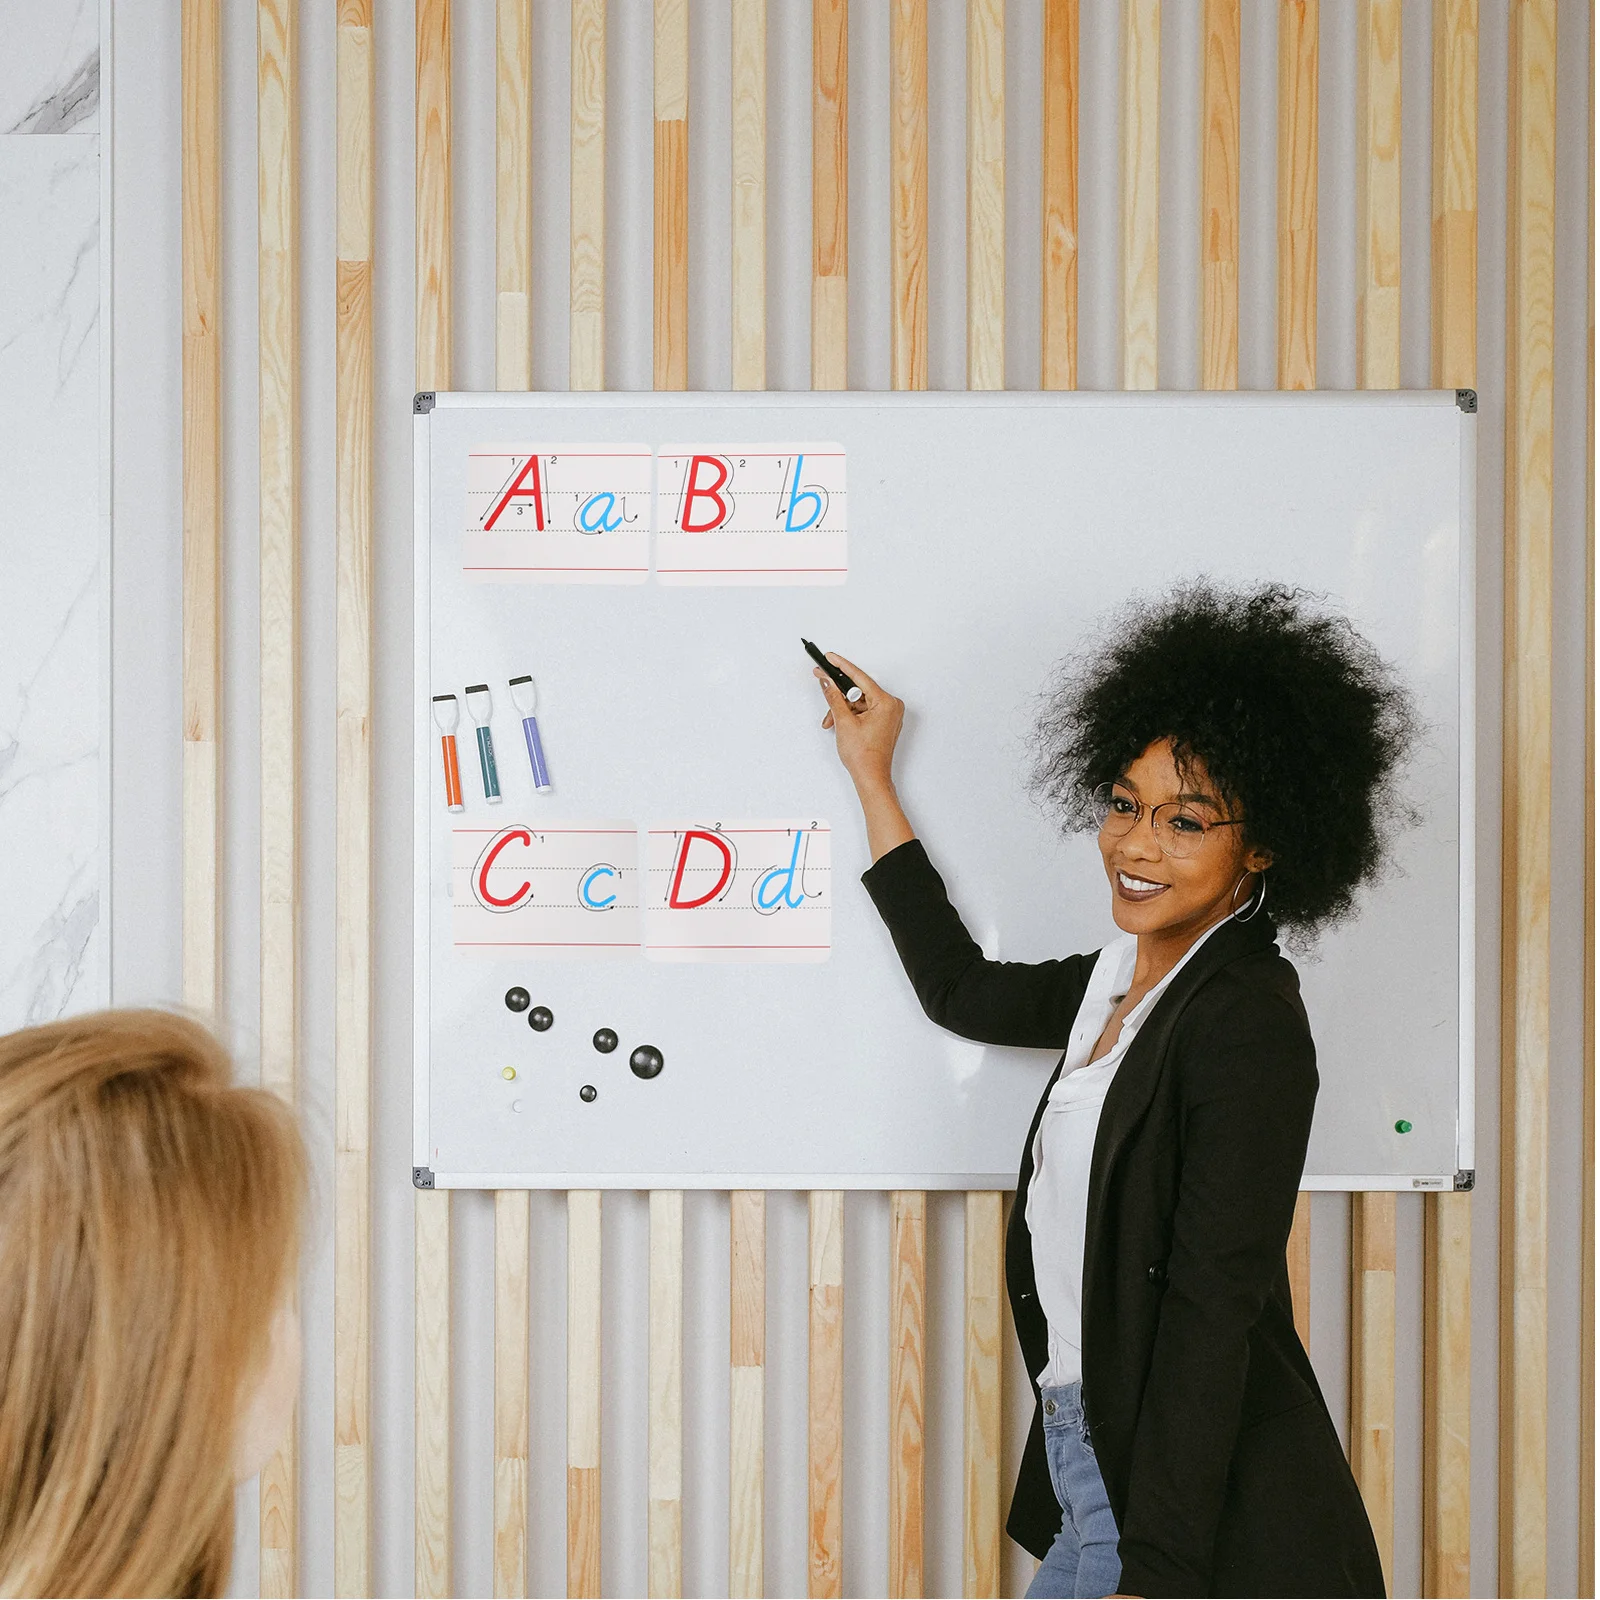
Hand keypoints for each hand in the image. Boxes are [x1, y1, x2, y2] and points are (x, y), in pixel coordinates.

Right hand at [814, 653, 903, 793]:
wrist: (871, 777)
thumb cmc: (864, 756)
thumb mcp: (844, 722)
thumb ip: (834, 697)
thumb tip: (827, 681)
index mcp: (886, 702)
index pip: (860, 677)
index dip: (841, 666)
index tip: (829, 657)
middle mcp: (891, 705)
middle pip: (858, 690)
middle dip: (839, 696)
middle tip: (822, 683)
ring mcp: (889, 714)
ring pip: (859, 702)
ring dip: (842, 709)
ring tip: (831, 721)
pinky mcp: (884, 722)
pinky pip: (864, 710)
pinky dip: (850, 715)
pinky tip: (839, 723)